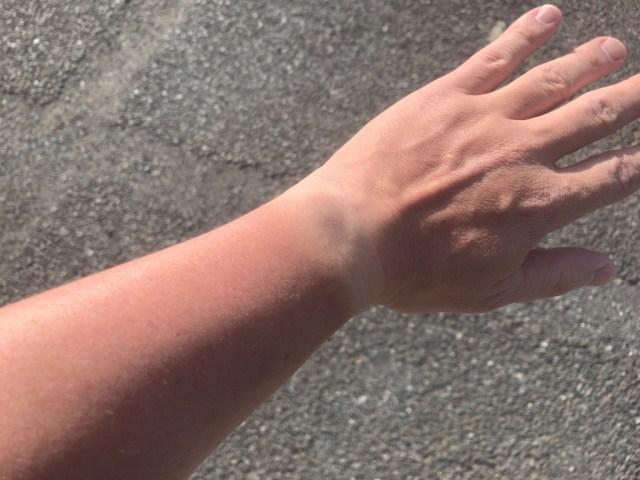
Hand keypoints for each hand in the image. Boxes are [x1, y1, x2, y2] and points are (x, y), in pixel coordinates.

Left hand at [302, 4, 639, 312]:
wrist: (350, 235)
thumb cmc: (415, 271)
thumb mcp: (490, 290)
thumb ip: (553, 275)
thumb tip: (607, 269)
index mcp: (539, 205)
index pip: (614, 176)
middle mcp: (523, 154)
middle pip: (596, 115)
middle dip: (634, 96)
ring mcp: (485, 118)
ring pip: (554, 79)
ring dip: (591, 61)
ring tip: (613, 50)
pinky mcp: (446, 96)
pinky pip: (497, 55)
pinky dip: (528, 33)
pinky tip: (550, 16)